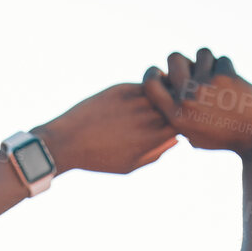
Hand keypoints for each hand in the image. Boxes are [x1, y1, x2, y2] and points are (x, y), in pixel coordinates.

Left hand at [33, 82, 178, 174]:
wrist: (68, 141)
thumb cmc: (99, 158)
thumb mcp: (129, 166)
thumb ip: (155, 154)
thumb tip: (175, 139)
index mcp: (151, 139)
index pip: (181, 125)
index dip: (182, 124)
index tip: (178, 124)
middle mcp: (147, 117)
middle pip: (175, 106)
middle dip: (177, 106)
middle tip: (173, 108)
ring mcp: (136, 101)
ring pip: (163, 92)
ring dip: (164, 94)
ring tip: (160, 101)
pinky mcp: (123, 88)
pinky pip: (145, 85)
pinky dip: (149, 88)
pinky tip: (142, 96)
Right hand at [142, 49, 251, 155]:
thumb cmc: (224, 137)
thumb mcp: (194, 134)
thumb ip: (179, 113)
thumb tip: (168, 82)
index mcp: (176, 116)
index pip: (151, 84)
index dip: (154, 72)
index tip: (162, 72)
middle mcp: (187, 100)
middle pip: (174, 57)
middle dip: (185, 59)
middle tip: (194, 70)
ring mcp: (205, 86)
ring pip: (201, 52)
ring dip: (210, 62)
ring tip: (217, 78)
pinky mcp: (225, 76)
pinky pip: (222, 59)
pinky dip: (228, 69)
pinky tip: (233, 85)